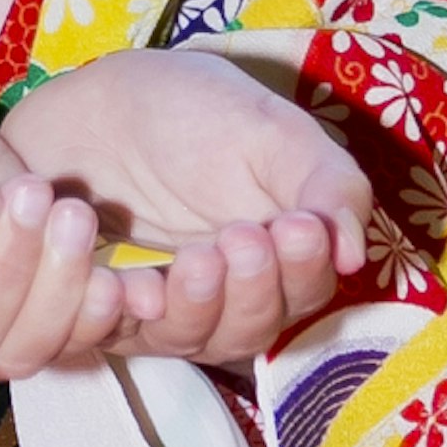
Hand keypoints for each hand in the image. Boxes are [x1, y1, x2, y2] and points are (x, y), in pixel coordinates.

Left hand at [8, 46, 372, 369]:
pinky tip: (129, 283)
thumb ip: (326, 183)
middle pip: (250, 329)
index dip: (303, 269)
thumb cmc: (192, 115)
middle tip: (241, 239)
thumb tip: (353, 253)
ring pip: (189, 340)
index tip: (296, 226)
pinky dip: (122, 314)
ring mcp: (164, 312)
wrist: (93, 107)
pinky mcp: (104, 312)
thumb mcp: (272, 132)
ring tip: (195, 258)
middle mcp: (226, 300)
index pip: (306, 291)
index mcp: (278, 260)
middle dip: (251, 291)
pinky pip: (111, 333)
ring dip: (195, 305)